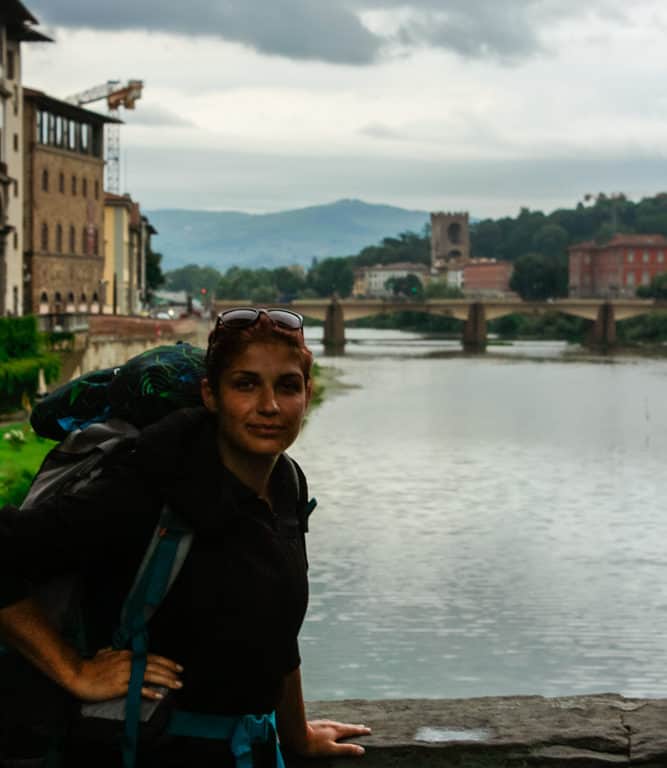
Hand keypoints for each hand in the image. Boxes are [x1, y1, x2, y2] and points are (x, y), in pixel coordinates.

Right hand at [64, 647, 183, 702]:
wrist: (78, 674)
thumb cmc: (90, 666)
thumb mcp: (105, 654)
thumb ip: (113, 652)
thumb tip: (112, 650)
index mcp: (128, 654)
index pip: (152, 657)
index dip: (166, 661)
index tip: (177, 666)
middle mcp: (130, 661)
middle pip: (155, 666)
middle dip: (170, 671)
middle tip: (181, 677)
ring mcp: (126, 673)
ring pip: (151, 675)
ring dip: (165, 680)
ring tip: (176, 685)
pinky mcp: (120, 686)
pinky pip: (138, 688)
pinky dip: (149, 691)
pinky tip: (158, 695)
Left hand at [297, 719, 371, 756]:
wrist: (296, 733)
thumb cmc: (313, 744)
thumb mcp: (332, 749)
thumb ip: (346, 749)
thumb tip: (362, 750)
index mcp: (337, 730)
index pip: (352, 730)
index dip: (361, 731)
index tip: (369, 730)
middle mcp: (332, 724)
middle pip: (346, 726)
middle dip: (355, 727)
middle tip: (362, 726)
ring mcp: (324, 723)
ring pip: (338, 724)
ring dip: (345, 726)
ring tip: (348, 727)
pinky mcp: (317, 724)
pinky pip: (330, 724)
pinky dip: (336, 726)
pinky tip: (331, 727)